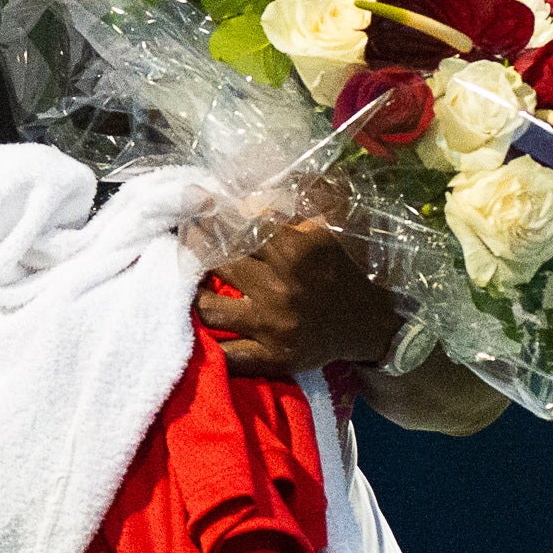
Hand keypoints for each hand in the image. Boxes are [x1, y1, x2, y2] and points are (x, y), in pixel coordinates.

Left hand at [194, 220, 399, 377]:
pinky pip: (228, 356)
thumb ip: (288, 210)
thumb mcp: (324, 231)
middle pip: (217, 262)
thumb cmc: (342, 270)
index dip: (212, 214)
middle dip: (195, 244)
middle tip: (185, 236)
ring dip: (195, 295)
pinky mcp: (272, 358)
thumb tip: (245, 194)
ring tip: (190, 282)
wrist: (368, 323)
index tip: (195, 203)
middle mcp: (280, 288)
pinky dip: (212, 345)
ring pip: (210, 308)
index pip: (238, 227)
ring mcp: (273, 326)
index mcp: (295, 252)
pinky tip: (200, 330)